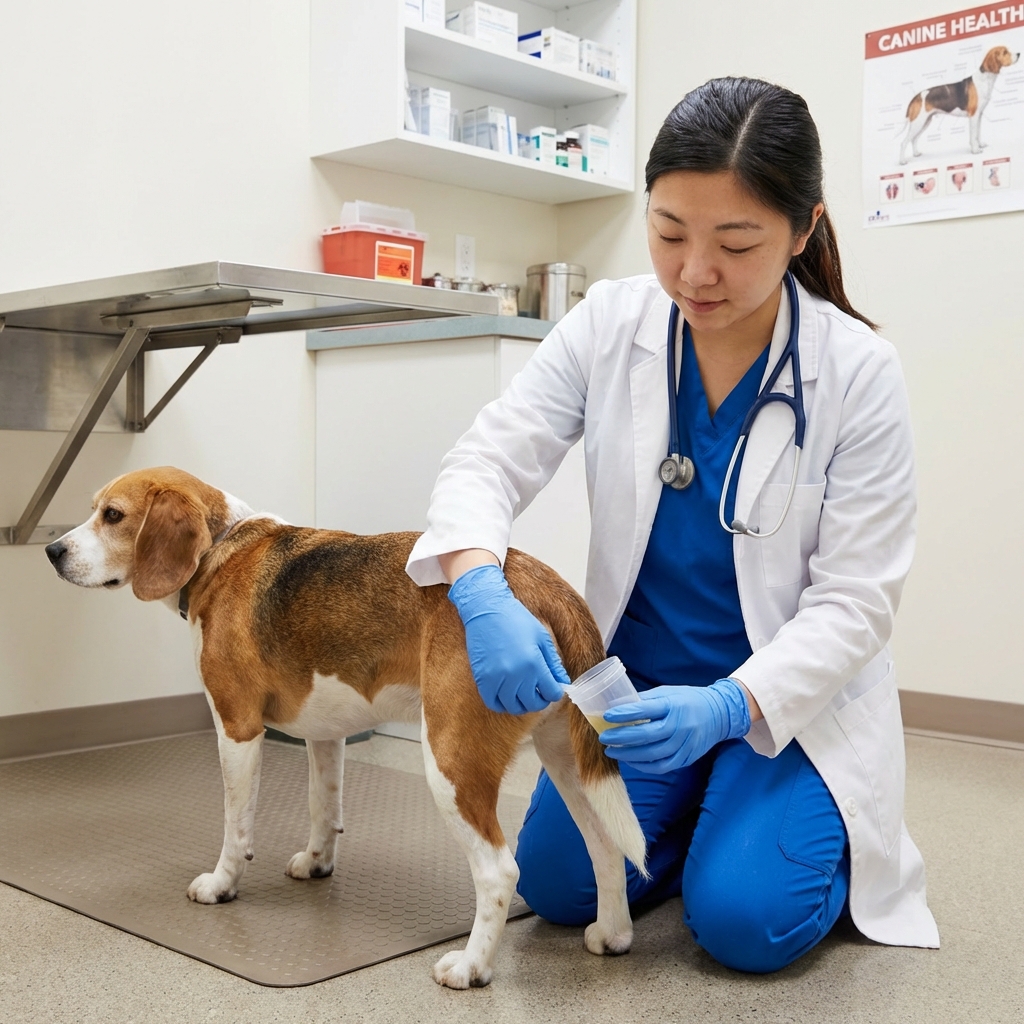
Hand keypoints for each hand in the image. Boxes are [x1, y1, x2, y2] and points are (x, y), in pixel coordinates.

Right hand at [447, 564, 569, 714]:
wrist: (487, 609)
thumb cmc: (516, 620)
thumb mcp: (541, 638)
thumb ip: (553, 664)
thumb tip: (563, 683)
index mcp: (534, 664)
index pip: (552, 693)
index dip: (555, 692)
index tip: (554, 687)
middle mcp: (515, 676)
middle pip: (533, 703)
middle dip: (541, 700)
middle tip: (540, 691)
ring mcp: (497, 679)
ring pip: (514, 707)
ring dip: (522, 704)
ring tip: (525, 693)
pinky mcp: (482, 680)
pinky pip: (494, 703)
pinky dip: (503, 704)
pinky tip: (508, 694)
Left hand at [599, 679, 750, 773]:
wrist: (719, 714)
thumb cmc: (688, 700)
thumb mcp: (667, 692)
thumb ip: (645, 700)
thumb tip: (617, 706)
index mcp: (673, 705)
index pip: (645, 709)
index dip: (624, 714)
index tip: (607, 715)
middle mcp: (680, 725)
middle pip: (646, 735)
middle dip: (621, 738)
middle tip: (604, 738)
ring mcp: (685, 744)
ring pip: (652, 754)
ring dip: (629, 755)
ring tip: (612, 751)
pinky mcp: (687, 758)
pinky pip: (662, 766)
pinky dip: (643, 765)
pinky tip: (630, 760)